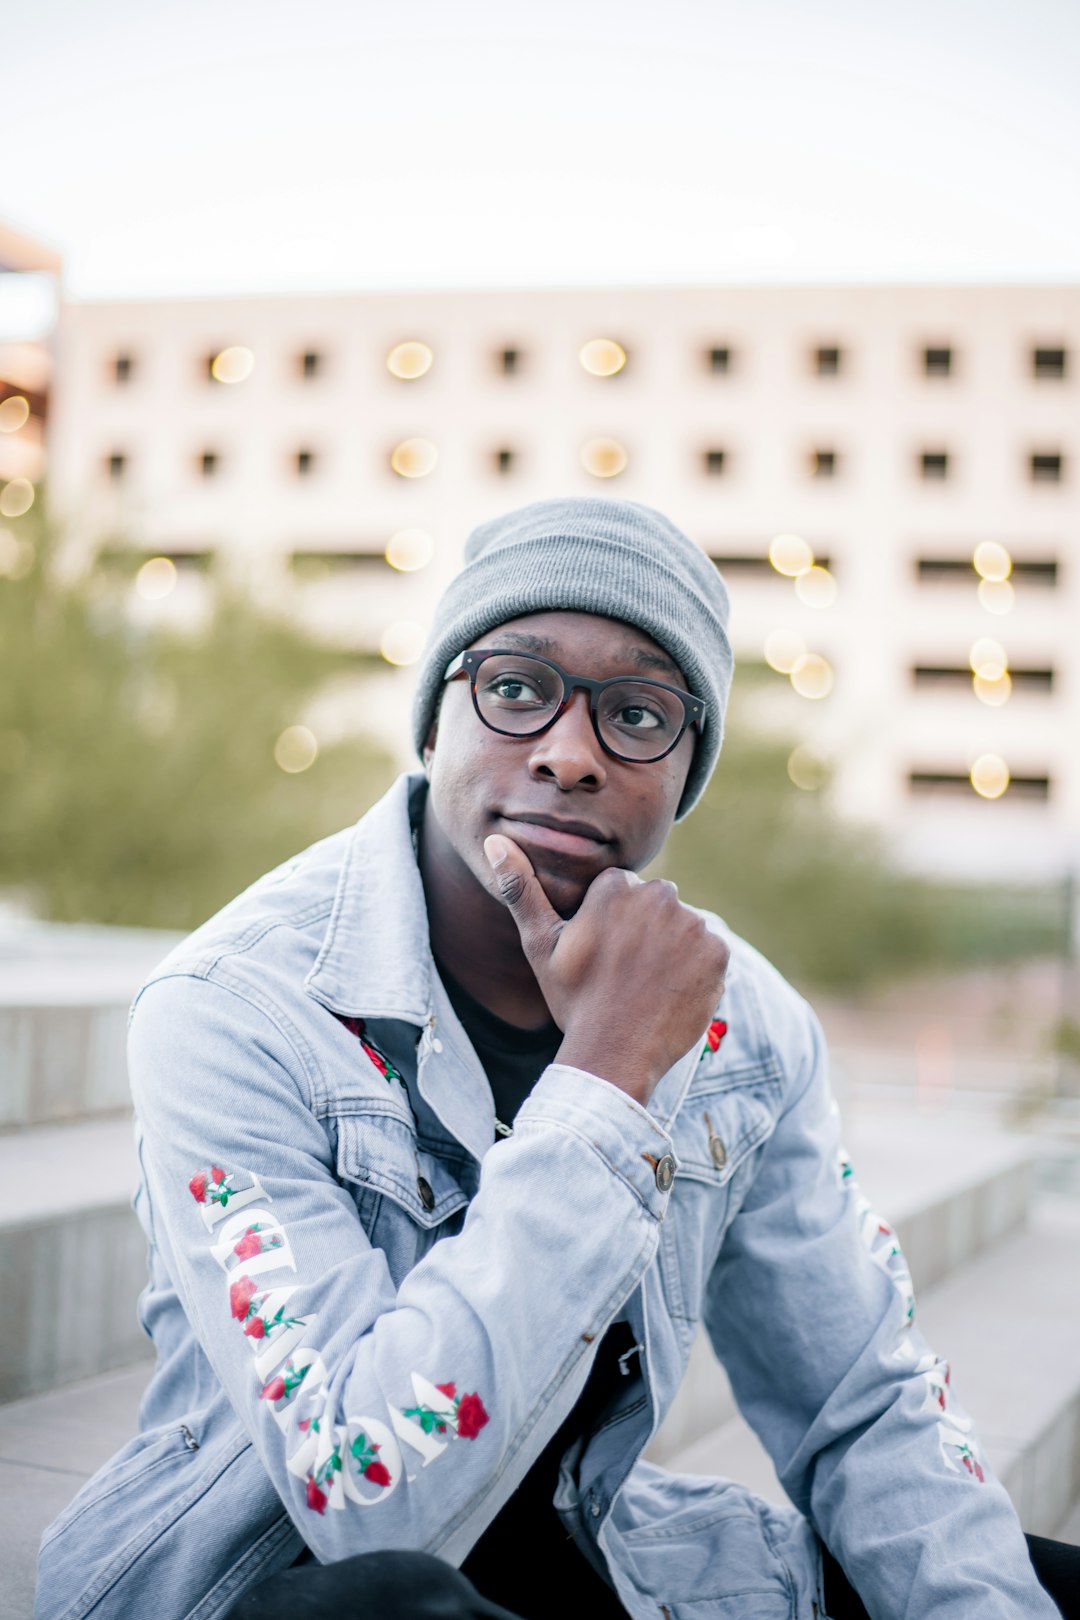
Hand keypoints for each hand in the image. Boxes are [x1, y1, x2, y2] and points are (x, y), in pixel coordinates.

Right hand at [484, 834, 728, 1104]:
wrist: (615, 1054)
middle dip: (644, 930)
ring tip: (648, 985)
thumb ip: (520, 888)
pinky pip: (709, 951)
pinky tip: (672, 992)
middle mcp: (659, 896)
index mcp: (616, 888)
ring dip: (671, 949)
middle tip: (625, 972)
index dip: (609, 923)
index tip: (603, 953)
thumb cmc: (574, 1000)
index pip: (620, 891)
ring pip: (682, 927)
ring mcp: (693, 924)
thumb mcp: (540, 945)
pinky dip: (695, 969)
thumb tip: (493, 840)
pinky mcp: (718, 952)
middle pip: (654, 904)